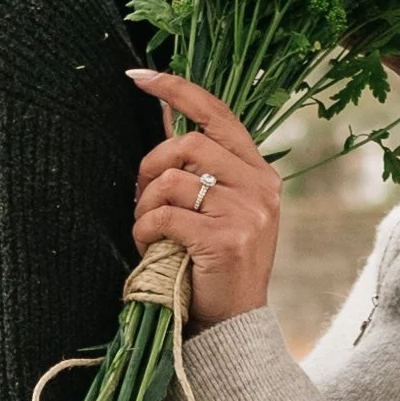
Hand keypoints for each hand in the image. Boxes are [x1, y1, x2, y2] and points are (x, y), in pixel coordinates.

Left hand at [127, 70, 281, 329]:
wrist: (236, 324)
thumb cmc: (219, 265)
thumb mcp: (223, 209)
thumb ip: (203, 171)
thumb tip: (166, 122)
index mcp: (259, 172)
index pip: (218, 113)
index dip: (177, 89)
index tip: (139, 76)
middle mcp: (260, 185)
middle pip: (188, 144)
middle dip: (150, 166)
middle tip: (139, 194)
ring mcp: (247, 211)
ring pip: (173, 180)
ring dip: (145, 204)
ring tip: (146, 228)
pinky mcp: (226, 238)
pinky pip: (166, 215)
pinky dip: (145, 229)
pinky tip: (149, 246)